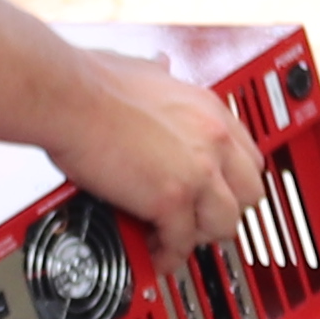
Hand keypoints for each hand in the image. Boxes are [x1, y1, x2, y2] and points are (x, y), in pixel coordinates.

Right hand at [42, 52, 261, 274]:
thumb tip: (159, 65)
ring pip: (225, 224)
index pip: (247, 157)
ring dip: (200, 235)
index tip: (215, 192)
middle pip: (250, 193)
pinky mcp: (171, 199)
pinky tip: (154, 252)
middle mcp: (213, 140)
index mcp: (209, 110)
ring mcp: (197, 171)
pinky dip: (168, 253)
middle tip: (198, 218)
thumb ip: (159, 73)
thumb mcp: (144, 69)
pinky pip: (182, 242)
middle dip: (224, 210)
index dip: (231, 181)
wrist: (69, 97)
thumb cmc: (92, 82)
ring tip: (174, 238)